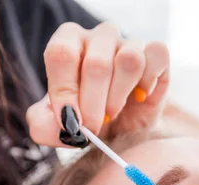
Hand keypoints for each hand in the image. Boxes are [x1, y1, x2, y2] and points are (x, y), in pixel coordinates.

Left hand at [26, 21, 170, 146]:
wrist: (120, 132)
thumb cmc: (85, 122)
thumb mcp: (55, 128)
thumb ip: (42, 125)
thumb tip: (57, 123)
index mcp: (68, 44)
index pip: (61, 54)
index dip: (64, 91)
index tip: (69, 121)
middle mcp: (98, 38)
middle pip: (96, 63)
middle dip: (92, 104)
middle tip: (92, 127)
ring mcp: (129, 43)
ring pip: (128, 60)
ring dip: (118, 97)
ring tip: (111, 113)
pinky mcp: (156, 55)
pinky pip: (156, 56)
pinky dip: (148, 83)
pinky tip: (138, 98)